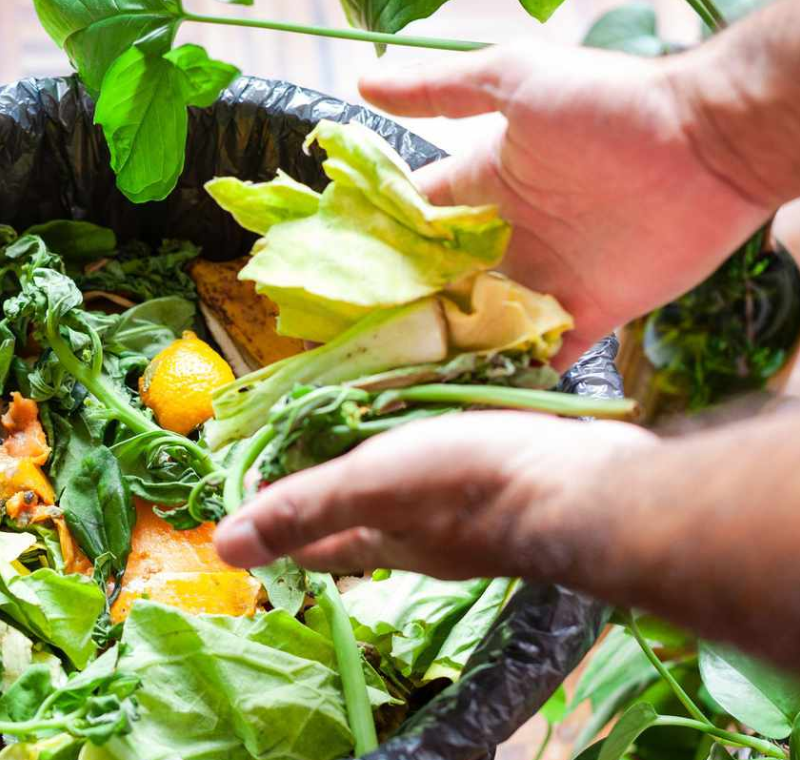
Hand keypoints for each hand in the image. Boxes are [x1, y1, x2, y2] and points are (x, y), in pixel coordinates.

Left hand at [213, 411, 655, 580]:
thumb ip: (302, 509)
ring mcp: (475, 516)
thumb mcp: (370, 487)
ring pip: (414, 496)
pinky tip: (445, 421)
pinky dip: (438, 445)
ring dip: (387, 466)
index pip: (315, 545)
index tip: (254, 483)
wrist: (591, 486)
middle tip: (308, 442)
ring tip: (369, 423)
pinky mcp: (515, 483)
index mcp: (384, 543)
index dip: (279, 523)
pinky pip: (460, 466)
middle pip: (364, 521)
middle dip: (332, 492)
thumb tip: (222, 548)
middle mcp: (427, 540)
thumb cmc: (472, 485)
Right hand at [358, 43, 776, 368]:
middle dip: (401, 313)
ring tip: (396, 384)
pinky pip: (541, 356)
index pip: (414, 222)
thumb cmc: (611, 104)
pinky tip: (467, 398)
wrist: (709, 144)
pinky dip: (512, 379)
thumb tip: (362, 87)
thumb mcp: (516, 78)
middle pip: (439, 285)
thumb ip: (440, 91)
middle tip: (352, 346)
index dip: (375, 248)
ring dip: (446, 352)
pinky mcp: (588, 314)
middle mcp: (509, 237)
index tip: (332, 280)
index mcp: (484, 186)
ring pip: (479, 326)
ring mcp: (546, 279)